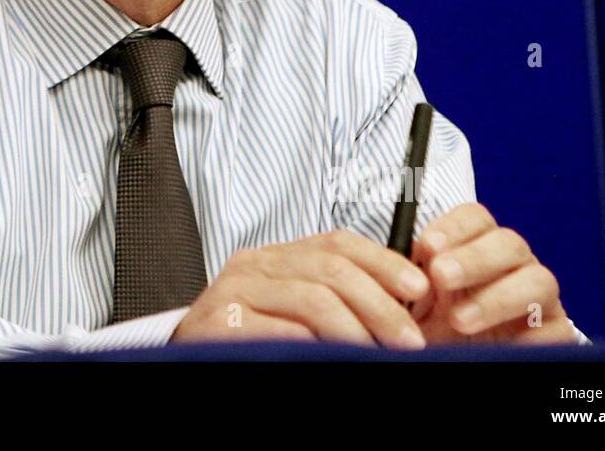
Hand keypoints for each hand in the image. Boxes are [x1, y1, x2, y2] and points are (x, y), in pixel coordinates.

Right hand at [169, 230, 430, 348]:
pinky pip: (283, 331)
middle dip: (381, 305)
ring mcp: (234, 292)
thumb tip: (398, 303)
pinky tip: (334, 358)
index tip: (418, 288)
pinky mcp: (221, 322)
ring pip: (314, 299)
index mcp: (273, 257)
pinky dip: (316, 347)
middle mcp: (252, 265)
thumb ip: (329, 298)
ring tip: (379, 353)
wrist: (185, 363)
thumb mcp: (291, 312)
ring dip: (357, 331)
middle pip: (332, 270)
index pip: (337, 242)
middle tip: (408, 339)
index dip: (383, 262)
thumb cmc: (246, 343)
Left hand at [407, 203, 575, 344]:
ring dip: (498, 297)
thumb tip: (395, 265)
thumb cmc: (433, 325)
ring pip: (538, 280)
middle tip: (440, 275)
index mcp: (476, 248)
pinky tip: (507, 344)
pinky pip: (556, 328)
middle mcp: (512, 266)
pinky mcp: (555, 333)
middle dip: (474, 257)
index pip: (475, 219)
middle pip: (509, 243)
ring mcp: (538, 298)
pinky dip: (534, 336)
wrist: (454, 358)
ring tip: (459, 320)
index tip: (427, 245)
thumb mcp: (414, 299)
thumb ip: (408, 277)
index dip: (454, 226)